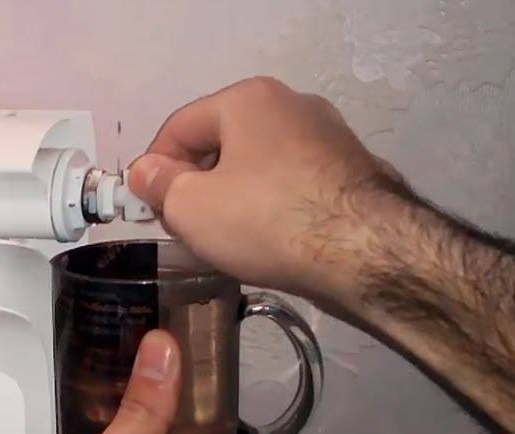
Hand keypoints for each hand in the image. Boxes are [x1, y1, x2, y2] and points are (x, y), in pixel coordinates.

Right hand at [128, 76, 408, 307]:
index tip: (148, 208)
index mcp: (248, 99)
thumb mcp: (192, 207)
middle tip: (186, 228)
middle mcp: (293, 106)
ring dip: (233, 199)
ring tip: (227, 241)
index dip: (154, 168)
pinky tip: (269, 241)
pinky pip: (292, 186)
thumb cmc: (268, 221)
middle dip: (196, 185)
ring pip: (258, 167)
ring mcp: (329, 138)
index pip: (180, 126)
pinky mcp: (351, 173)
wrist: (367, 253)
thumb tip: (147, 172)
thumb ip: (159, 185)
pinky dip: (272, 208)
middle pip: (221, 144)